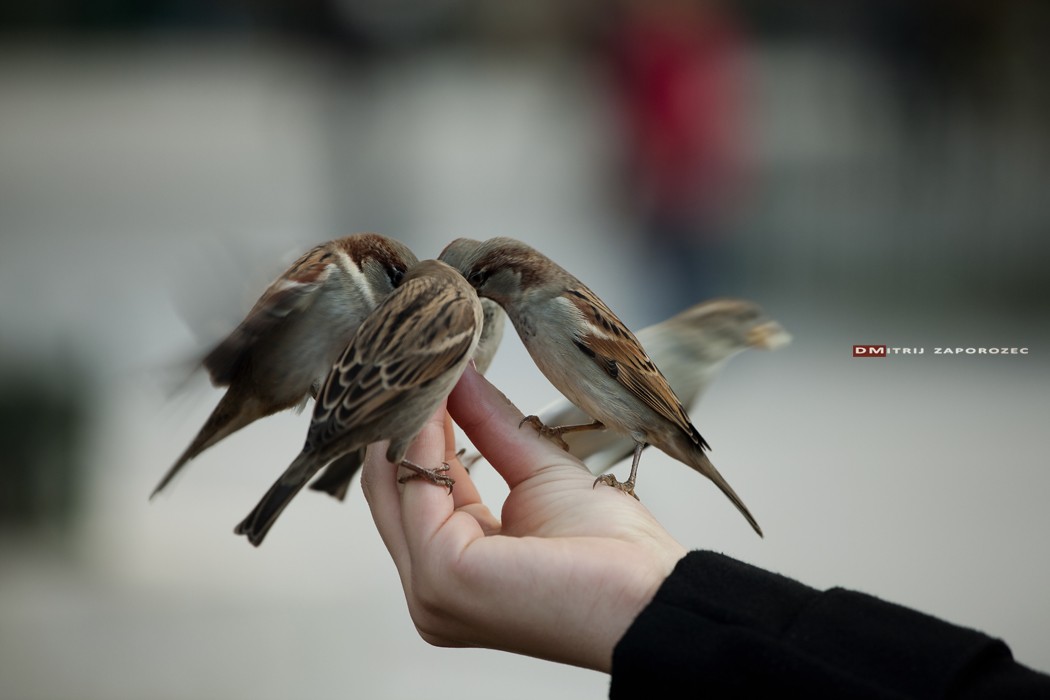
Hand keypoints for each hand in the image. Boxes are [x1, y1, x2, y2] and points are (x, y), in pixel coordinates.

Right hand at [360, 366, 687, 671]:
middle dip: (402, 418)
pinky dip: (423, 437)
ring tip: (427, 362)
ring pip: (394, 483)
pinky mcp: (444, 575)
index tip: (426, 367)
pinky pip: (418, 487)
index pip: (414, 488)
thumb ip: (490, 427)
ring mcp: (431, 587)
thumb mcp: (538, 472)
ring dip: (410, 418)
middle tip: (414, 355)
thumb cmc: (610, 551)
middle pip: (391, 487)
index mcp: (454, 567)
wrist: (649, 595)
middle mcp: (430, 586)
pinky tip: (437, 397)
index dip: (416, 427)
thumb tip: (459, 375)